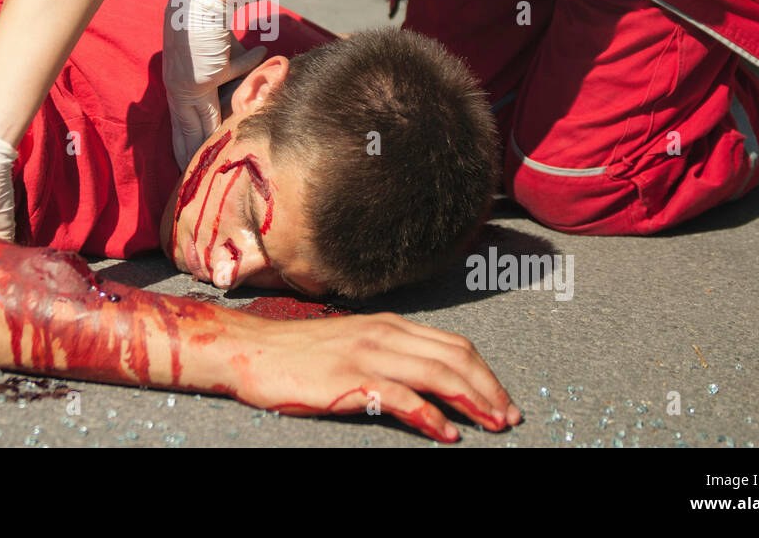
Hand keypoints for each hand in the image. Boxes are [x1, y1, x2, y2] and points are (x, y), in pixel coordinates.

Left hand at [163, 0, 266, 168]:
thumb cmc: (210, 21)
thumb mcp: (220, 51)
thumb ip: (232, 67)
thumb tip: (257, 68)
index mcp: (177, 80)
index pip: (180, 117)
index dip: (183, 138)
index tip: (184, 158)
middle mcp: (178, 85)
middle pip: (184, 128)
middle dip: (186, 153)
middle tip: (186, 178)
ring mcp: (187, 84)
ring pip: (195, 127)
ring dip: (200, 151)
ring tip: (201, 172)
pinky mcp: (200, 81)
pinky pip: (211, 114)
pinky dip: (218, 132)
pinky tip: (219, 148)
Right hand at [231, 313, 518, 442]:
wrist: (250, 351)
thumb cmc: (297, 353)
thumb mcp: (351, 344)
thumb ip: (387, 354)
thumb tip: (425, 376)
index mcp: (388, 325)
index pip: (453, 345)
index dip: (484, 373)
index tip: (501, 399)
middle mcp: (384, 334)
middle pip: (455, 357)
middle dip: (489, 388)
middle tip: (508, 417)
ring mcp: (367, 354)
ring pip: (438, 374)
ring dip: (472, 401)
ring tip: (490, 425)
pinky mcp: (349, 379)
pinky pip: (402, 396)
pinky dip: (431, 416)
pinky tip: (446, 433)